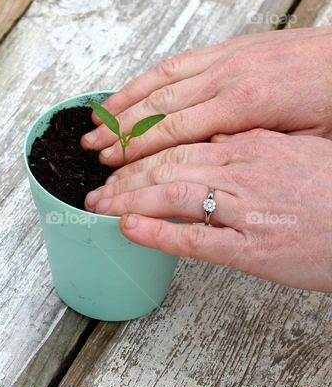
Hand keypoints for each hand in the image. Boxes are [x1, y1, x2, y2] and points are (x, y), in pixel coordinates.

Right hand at [81, 27, 331, 166]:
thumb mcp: (302, 143)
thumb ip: (251, 150)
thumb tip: (209, 162)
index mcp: (245, 105)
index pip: (175, 133)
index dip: (137, 151)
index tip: (112, 166)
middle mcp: (227, 77)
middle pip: (158, 109)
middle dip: (119, 133)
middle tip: (91, 152)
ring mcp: (224, 60)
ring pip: (159, 84)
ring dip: (122, 105)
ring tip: (93, 126)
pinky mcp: (228, 49)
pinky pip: (175, 64)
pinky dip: (145, 80)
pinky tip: (126, 93)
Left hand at [83, 130, 331, 291]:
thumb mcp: (293, 153)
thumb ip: (250, 145)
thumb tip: (211, 137)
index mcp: (250, 146)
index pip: (179, 144)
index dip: (139, 155)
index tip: (115, 165)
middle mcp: (243, 171)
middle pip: (166, 166)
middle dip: (123, 179)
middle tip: (94, 191)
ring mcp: (246, 209)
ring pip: (172, 195)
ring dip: (127, 202)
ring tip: (97, 209)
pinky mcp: (252, 248)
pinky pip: (194, 238)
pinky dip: (156, 232)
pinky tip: (127, 230)